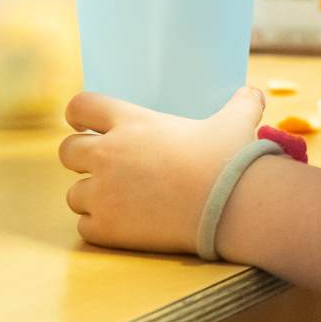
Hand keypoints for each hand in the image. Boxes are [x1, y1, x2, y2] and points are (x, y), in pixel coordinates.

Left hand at [59, 87, 268, 255]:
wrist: (232, 207)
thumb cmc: (231, 160)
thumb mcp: (236, 122)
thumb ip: (240, 104)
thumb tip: (254, 93)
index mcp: (132, 123)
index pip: (81, 107)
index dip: (79, 115)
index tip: (85, 124)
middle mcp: (108, 155)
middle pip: (66, 151)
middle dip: (80, 157)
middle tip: (105, 167)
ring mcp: (104, 193)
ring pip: (74, 194)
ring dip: (93, 196)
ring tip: (121, 201)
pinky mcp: (108, 228)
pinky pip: (85, 227)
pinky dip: (101, 227)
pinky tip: (125, 226)